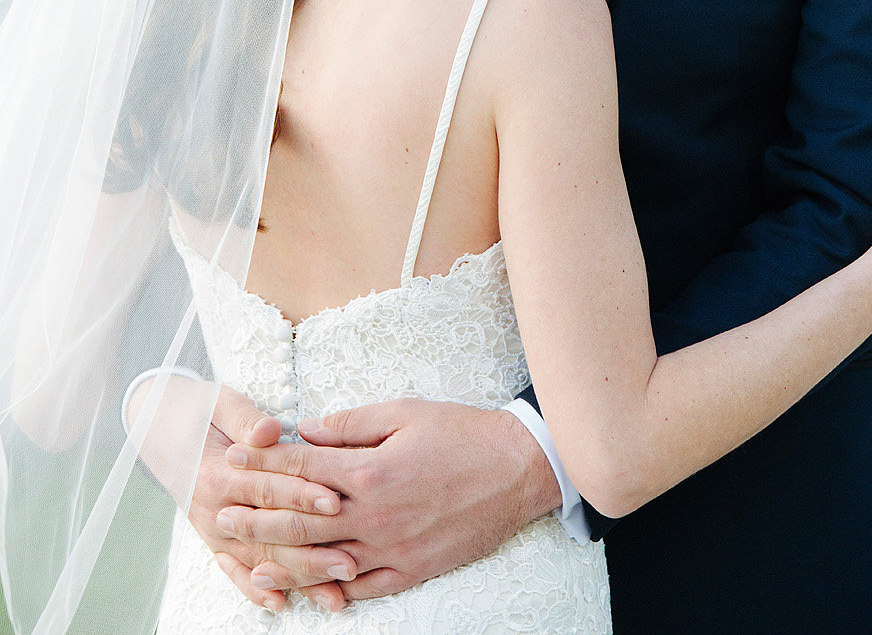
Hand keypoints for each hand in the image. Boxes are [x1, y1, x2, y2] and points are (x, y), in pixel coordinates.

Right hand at [188, 386, 352, 613]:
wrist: (157, 430)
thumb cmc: (197, 412)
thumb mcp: (219, 402)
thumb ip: (245, 417)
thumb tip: (268, 429)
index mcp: (219, 474)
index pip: (267, 488)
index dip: (302, 494)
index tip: (335, 501)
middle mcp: (216, 509)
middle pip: (270, 534)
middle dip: (312, 550)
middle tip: (350, 561)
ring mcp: (214, 530)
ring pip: (261, 560)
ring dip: (298, 578)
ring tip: (335, 593)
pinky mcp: (214, 541)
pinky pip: (234, 571)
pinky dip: (256, 589)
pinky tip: (281, 603)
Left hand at [222, 398, 560, 601]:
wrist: (516, 470)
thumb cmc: (461, 432)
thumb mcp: (405, 412)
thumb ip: (352, 423)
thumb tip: (310, 428)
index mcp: (371, 470)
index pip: (303, 467)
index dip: (264, 463)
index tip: (234, 458)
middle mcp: (375, 514)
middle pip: (302, 519)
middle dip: (258, 516)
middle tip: (221, 515)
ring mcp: (392, 548)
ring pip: (325, 561)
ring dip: (282, 561)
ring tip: (247, 562)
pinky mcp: (412, 569)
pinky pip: (363, 588)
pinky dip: (330, 592)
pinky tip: (306, 592)